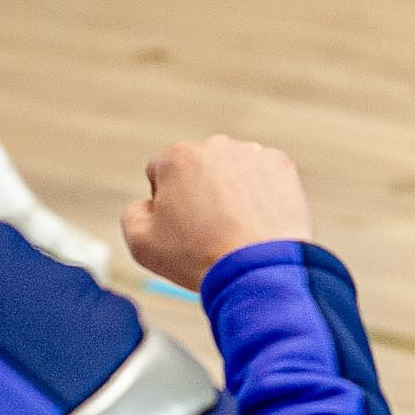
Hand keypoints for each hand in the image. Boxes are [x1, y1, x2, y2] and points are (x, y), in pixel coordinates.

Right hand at [121, 136, 313, 290]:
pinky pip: (263, 177)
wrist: (259, 268)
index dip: (166, 204)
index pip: (161, 173)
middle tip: (210, 231)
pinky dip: (261, 195)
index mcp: (176, 157)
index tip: (181, 228)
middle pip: (198, 169)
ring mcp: (251, 153)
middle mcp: (215, 146)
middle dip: (200, 192)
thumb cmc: (199, 257)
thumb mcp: (142, 243)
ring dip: (231, 191)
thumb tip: (146, 204)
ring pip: (232, 171)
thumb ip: (133, 214)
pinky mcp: (281, 166)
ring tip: (237, 229)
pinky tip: (258, 222)